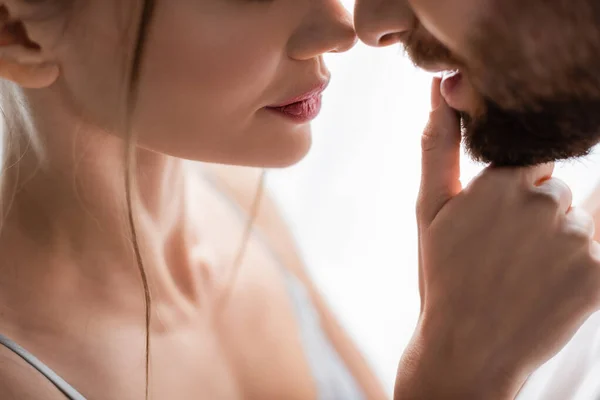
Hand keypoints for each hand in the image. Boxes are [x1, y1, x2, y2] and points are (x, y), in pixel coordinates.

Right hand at [395, 78, 599, 398]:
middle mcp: (545, 204)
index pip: (526, 156)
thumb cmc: (444, 275)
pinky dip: (583, 256)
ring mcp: (579, 240)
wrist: (469, 348)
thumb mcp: (431, 208)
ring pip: (580, 212)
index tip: (493, 217)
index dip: (509, 185)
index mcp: (502, 182)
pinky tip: (548, 277)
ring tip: (524, 267)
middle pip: (554, 182)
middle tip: (503, 246)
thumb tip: (442, 89)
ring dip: (559, 231)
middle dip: (535, 205)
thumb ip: (439, 144)